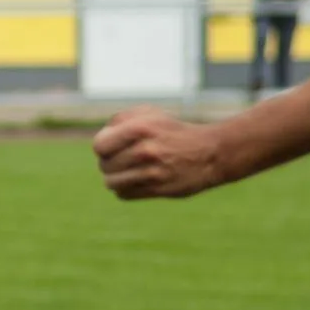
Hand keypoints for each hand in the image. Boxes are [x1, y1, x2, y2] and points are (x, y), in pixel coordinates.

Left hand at [93, 108, 225, 199]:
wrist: (210, 152)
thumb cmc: (174, 131)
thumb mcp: (150, 114)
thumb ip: (121, 120)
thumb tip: (102, 137)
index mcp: (141, 128)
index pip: (100, 145)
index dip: (102, 148)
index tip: (111, 147)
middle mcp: (145, 150)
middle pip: (105, 165)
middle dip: (110, 163)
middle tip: (123, 160)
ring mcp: (152, 172)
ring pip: (111, 183)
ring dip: (116, 178)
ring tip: (126, 172)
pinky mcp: (158, 189)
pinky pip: (124, 194)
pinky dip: (125, 189)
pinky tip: (135, 181)